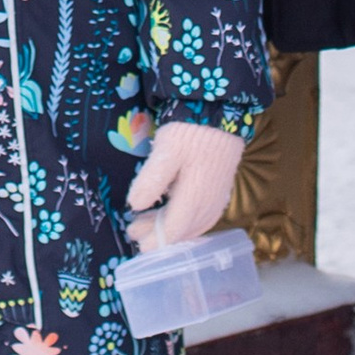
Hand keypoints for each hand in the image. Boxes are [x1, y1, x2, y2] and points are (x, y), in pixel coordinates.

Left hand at [126, 118, 246, 252]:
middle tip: (133, 230)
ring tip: (148, 221)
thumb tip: (135, 206)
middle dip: (157, 234)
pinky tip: (174, 211)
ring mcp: (217, 199)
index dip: (154, 240)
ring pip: (193, 225)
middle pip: (182, 231)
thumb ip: (151, 181)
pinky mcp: (220, 190)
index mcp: (194, 200)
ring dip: (170, 227)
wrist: (221, 113)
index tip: (136, 241)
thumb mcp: (166, 151)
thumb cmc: (190, 132)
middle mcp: (208, 206)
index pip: (173, 231)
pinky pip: (202, 217)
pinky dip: (185, 221)